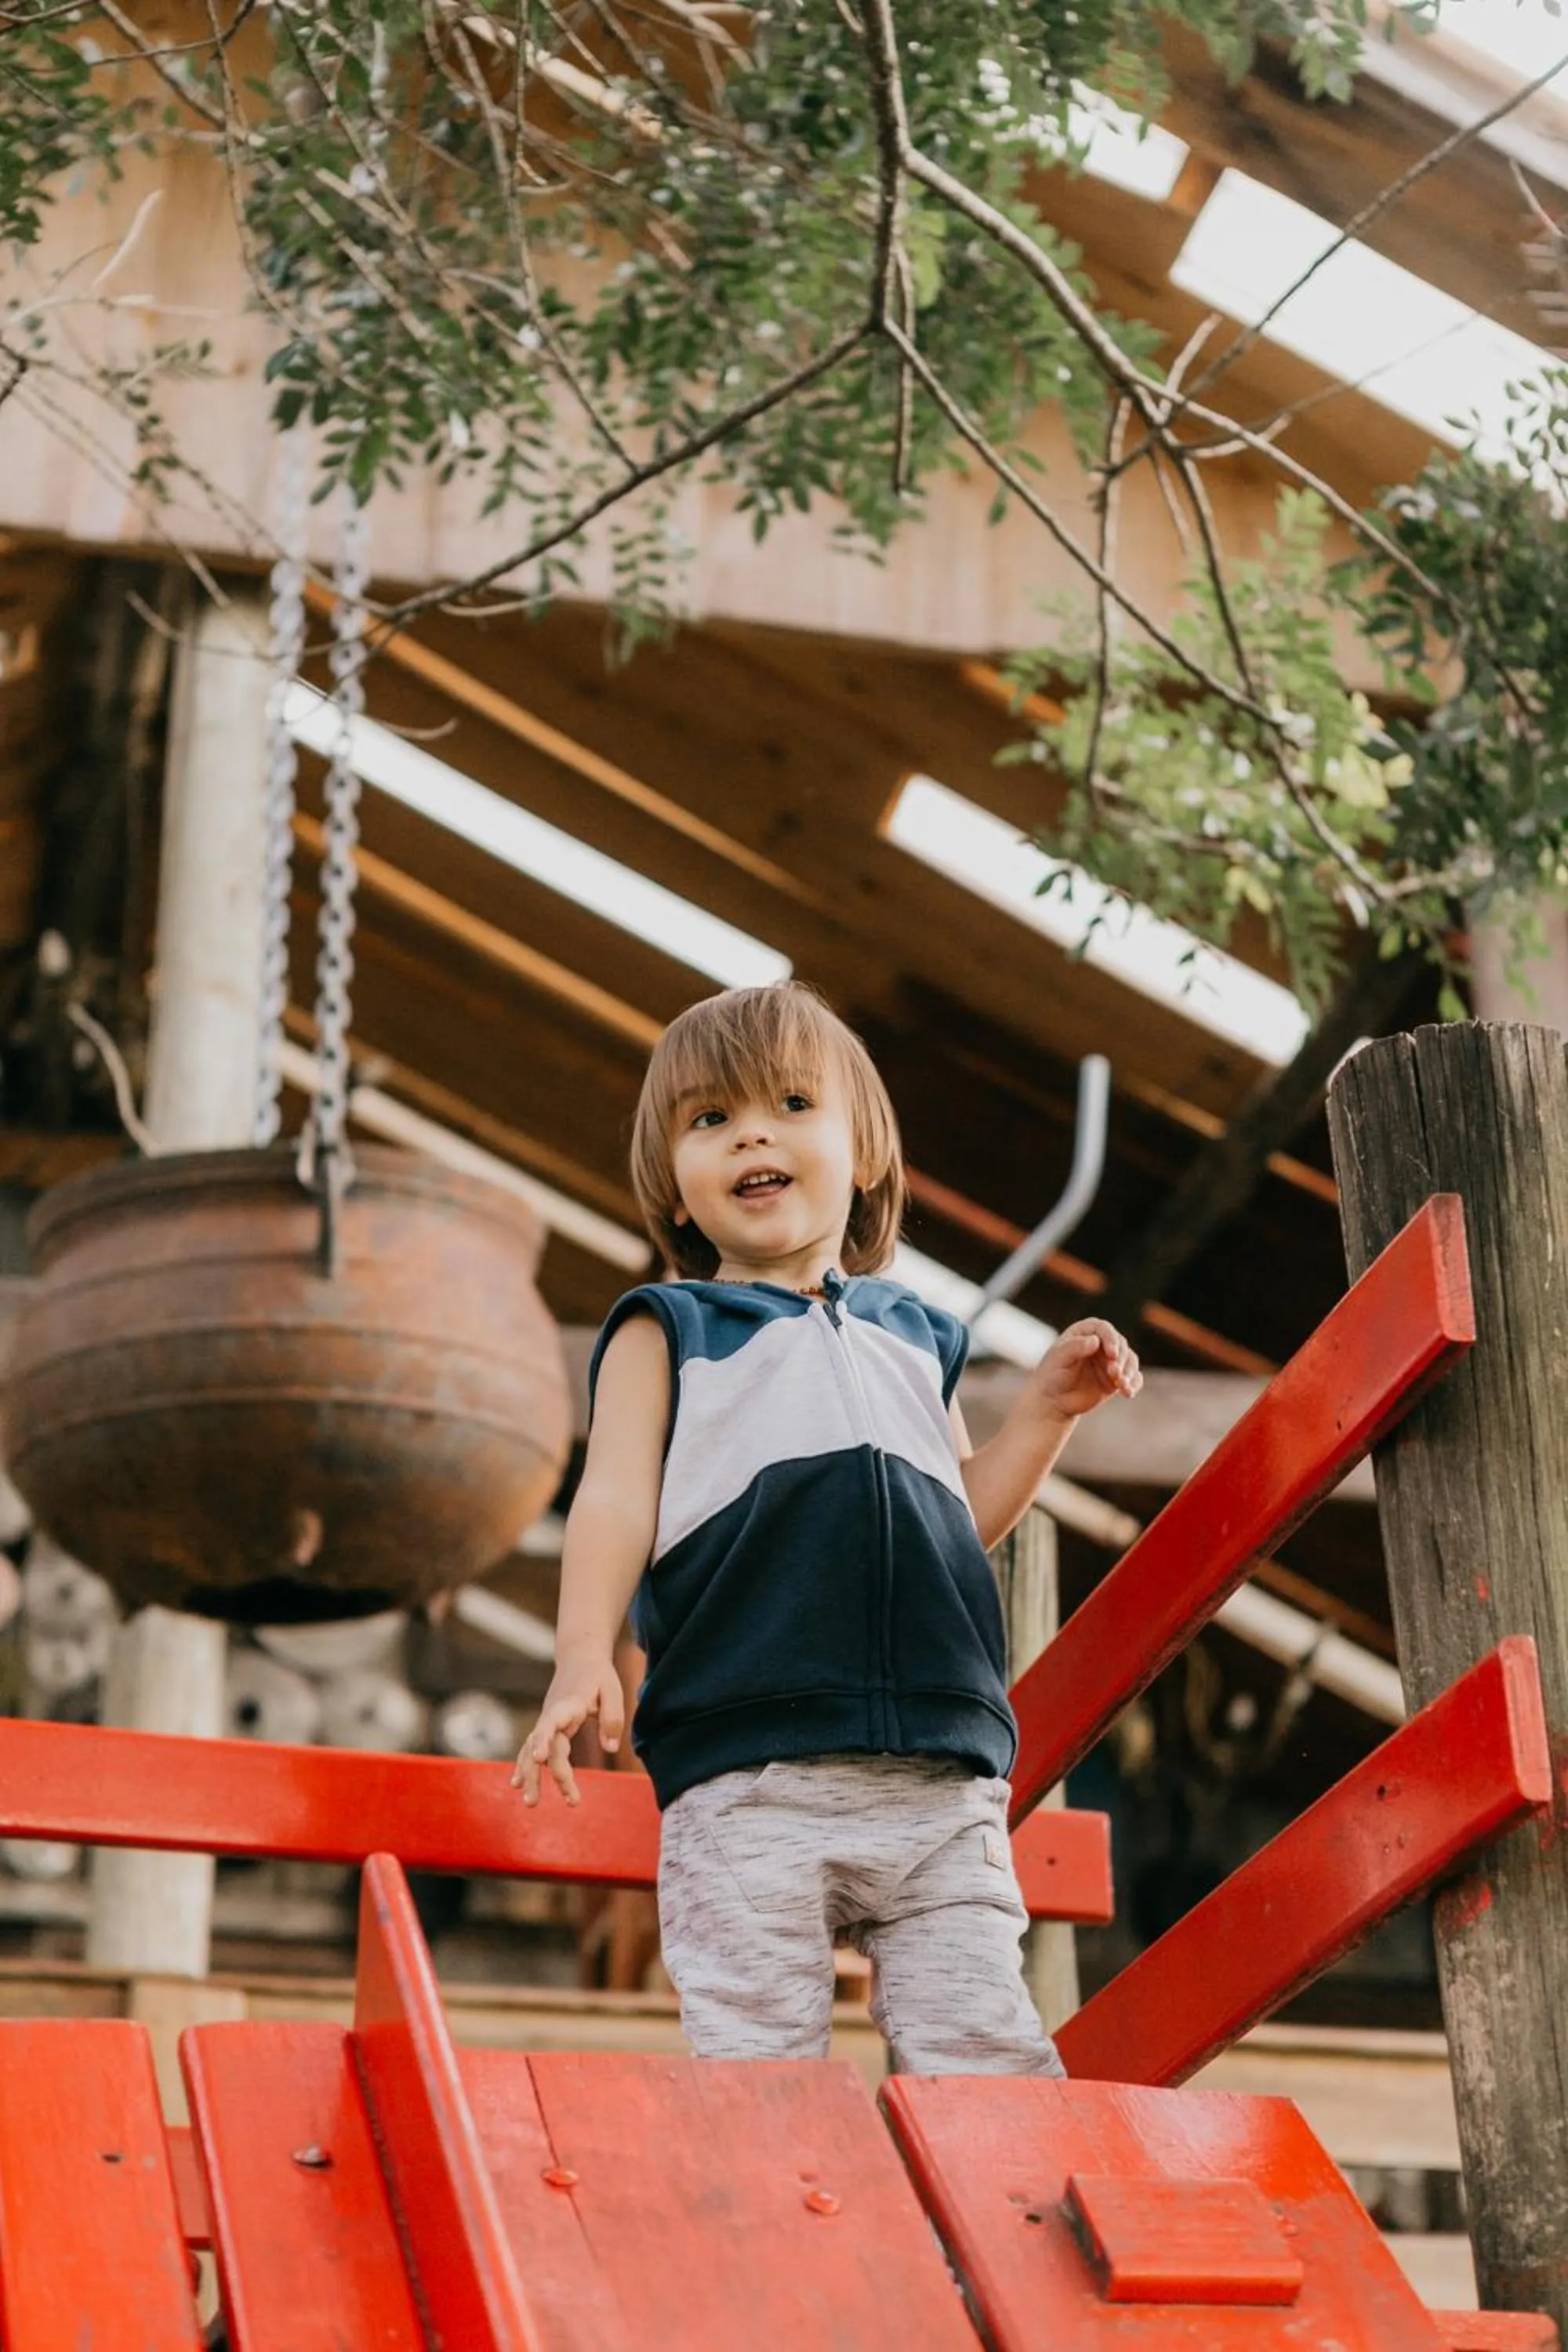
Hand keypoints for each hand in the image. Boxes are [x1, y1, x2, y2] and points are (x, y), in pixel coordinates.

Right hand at [510, 1651, 624, 1806]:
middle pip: (541, 1747)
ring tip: (531, 1803)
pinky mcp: (546, 1728)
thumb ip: (613, 1718)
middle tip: (535, 1802)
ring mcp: (545, 1722)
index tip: (539, 1759)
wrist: (580, 1657)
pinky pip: (531, 1749)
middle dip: (538, 1774)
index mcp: (567, 1705)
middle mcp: (550, 1716)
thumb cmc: (598, 1674)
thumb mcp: (612, 1689)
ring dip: (529, 1776)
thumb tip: (610, 1748)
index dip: (543, 1741)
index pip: (551, 1725)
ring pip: (531, 1751)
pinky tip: (517, 1784)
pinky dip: (524, 1766)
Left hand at [1033, 1317, 1141, 1420]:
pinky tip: (1128, 1393)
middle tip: (1114, 1374)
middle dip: (1121, 1359)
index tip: (1112, 1354)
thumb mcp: (1059, 1360)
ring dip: (1129, 1372)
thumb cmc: (1052, 1375)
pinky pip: (1133, 1378)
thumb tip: (1095, 1341)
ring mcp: (1110, 1361)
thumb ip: (1075, 1348)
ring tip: (1122, 1386)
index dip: (1111, 1339)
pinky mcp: (1116, 1378)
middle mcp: (1100, 1343)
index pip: (1104, 1329)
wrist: (1053, 1401)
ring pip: (1130, 1360)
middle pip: (1121, 1344)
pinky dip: (1133, 1384)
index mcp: (1084, 1332)